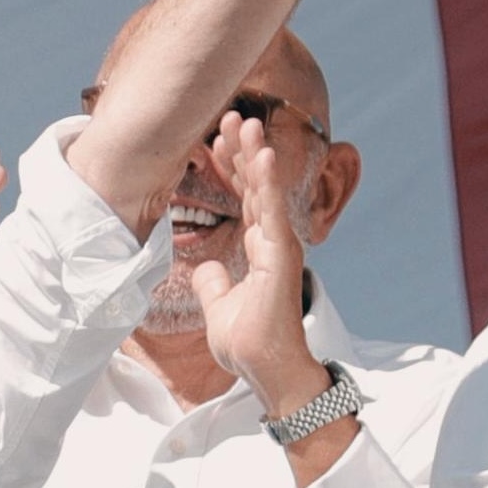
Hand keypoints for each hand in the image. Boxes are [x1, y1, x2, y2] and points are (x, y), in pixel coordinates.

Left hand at [189, 112, 326, 414]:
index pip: (245, 197)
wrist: (266, 371)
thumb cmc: (249, 343)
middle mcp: (271, 241)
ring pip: (265, 191)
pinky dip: (268, 182)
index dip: (233, 166)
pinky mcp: (281, 257)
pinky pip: (273, 212)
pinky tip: (262, 155)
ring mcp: (278, 247)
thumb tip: (206, 266)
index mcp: (258, 248)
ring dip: (254, 154)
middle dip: (241, 150)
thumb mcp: (219, 307)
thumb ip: (214, 282)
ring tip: (245, 122)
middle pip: (255, 186)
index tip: (218, 137)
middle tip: (230, 116)